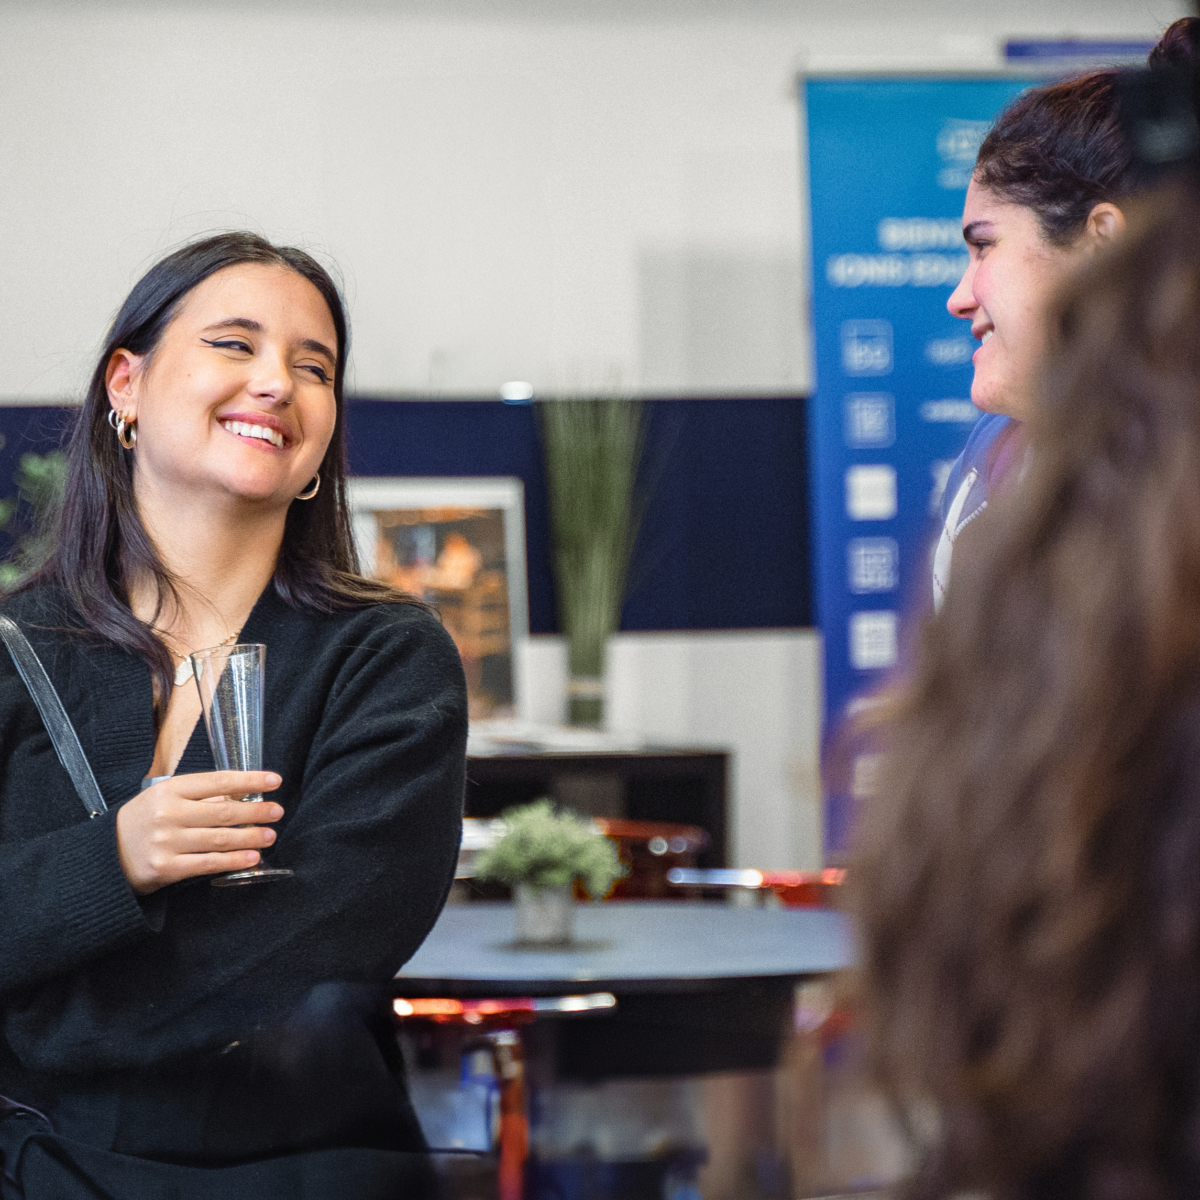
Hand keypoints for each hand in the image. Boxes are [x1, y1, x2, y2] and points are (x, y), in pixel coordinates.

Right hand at [115, 771, 283, 893]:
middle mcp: (168, 814)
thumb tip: (238, 795)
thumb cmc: (145, 821)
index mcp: (169, 790)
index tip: (274, 781)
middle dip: (256, 811)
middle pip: (223, 812)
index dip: (249, 781)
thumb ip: (199, 796)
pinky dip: (233, 860)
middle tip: (277, 811)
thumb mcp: (165, 798)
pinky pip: (207, 864)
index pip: (217, 781)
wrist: (106, 855)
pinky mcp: (165, 868)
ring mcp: (166, 842)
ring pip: (219, 839)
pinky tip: (251, 857)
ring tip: (270, 835)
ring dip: (250, 837)